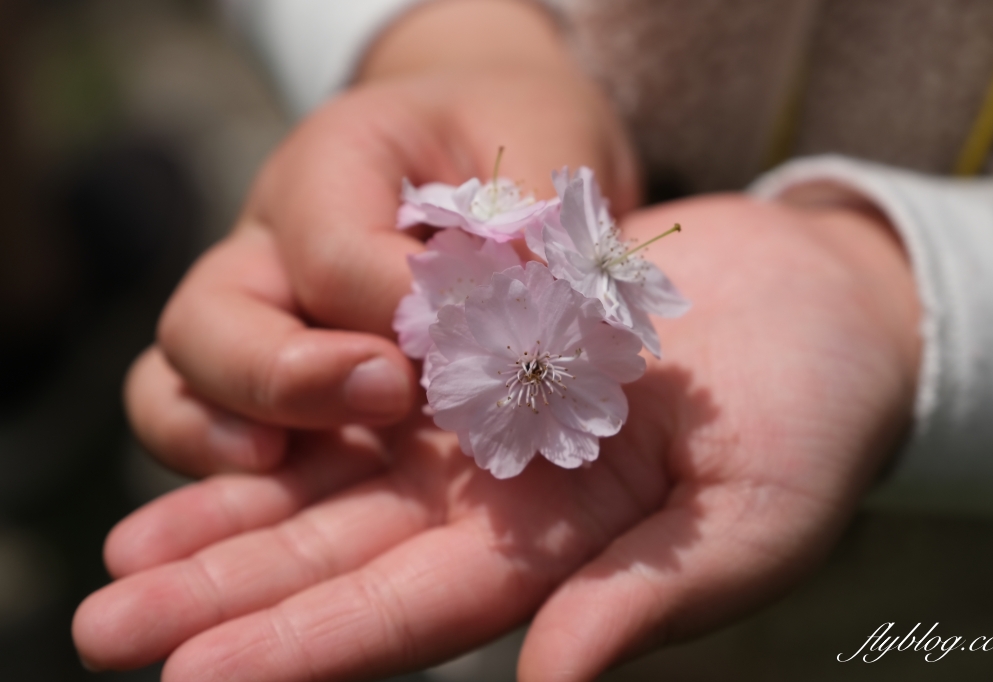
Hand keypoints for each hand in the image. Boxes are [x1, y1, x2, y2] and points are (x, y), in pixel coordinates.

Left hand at [75, 195, 919, 680]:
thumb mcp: (753, 517)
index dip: (304, 647)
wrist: (814, 299)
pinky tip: (209, 436)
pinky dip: (289, 413)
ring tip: (120, 555)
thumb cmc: (813, 415)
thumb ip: (648, 595)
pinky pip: (366, 386)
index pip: (413, 614)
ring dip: (227, 518)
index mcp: (561, 556)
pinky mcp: (476, 349)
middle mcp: (501, 502)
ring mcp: (480, 425)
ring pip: (334, 481)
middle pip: (343, 557)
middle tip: (104, 624)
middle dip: (226, 596)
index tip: (193, 681)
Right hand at [127, 0, 638, 475]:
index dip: (399, 307)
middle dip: (289, 375)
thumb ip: (535, 218)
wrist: (480, 142)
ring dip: (233, 427)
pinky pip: (198, 422)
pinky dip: (222, 458)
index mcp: (333, 161)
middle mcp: (269, 238)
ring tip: (290, 461)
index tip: (477, 336)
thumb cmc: (504, 137)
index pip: (335, 252)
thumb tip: (529, 306)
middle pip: (212, 317)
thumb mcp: (538, 138)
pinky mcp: (264, 374)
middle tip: (392, 395)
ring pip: (179, 378)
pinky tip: (289, 481)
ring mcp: (254, 310)